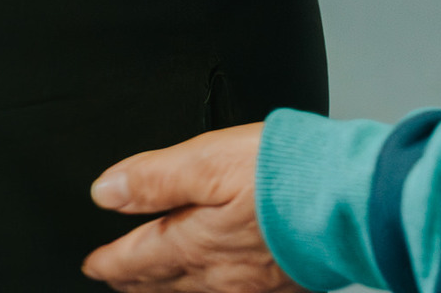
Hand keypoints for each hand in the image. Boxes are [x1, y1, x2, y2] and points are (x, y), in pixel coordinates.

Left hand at [83, 125, 300, 291]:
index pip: (140, 258)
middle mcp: (221, 274)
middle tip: (115, 280)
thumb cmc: (284, 173)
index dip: (111, 262)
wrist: (349, 200)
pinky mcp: (284, 287)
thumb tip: (106, 190)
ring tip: (153, 289)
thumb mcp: (205, 160)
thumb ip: (153, 178)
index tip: (92, 264)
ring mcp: (254, 286)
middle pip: (165, 283)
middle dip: (135, 281)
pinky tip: (216, 290)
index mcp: (197, 240)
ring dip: (169, 292)